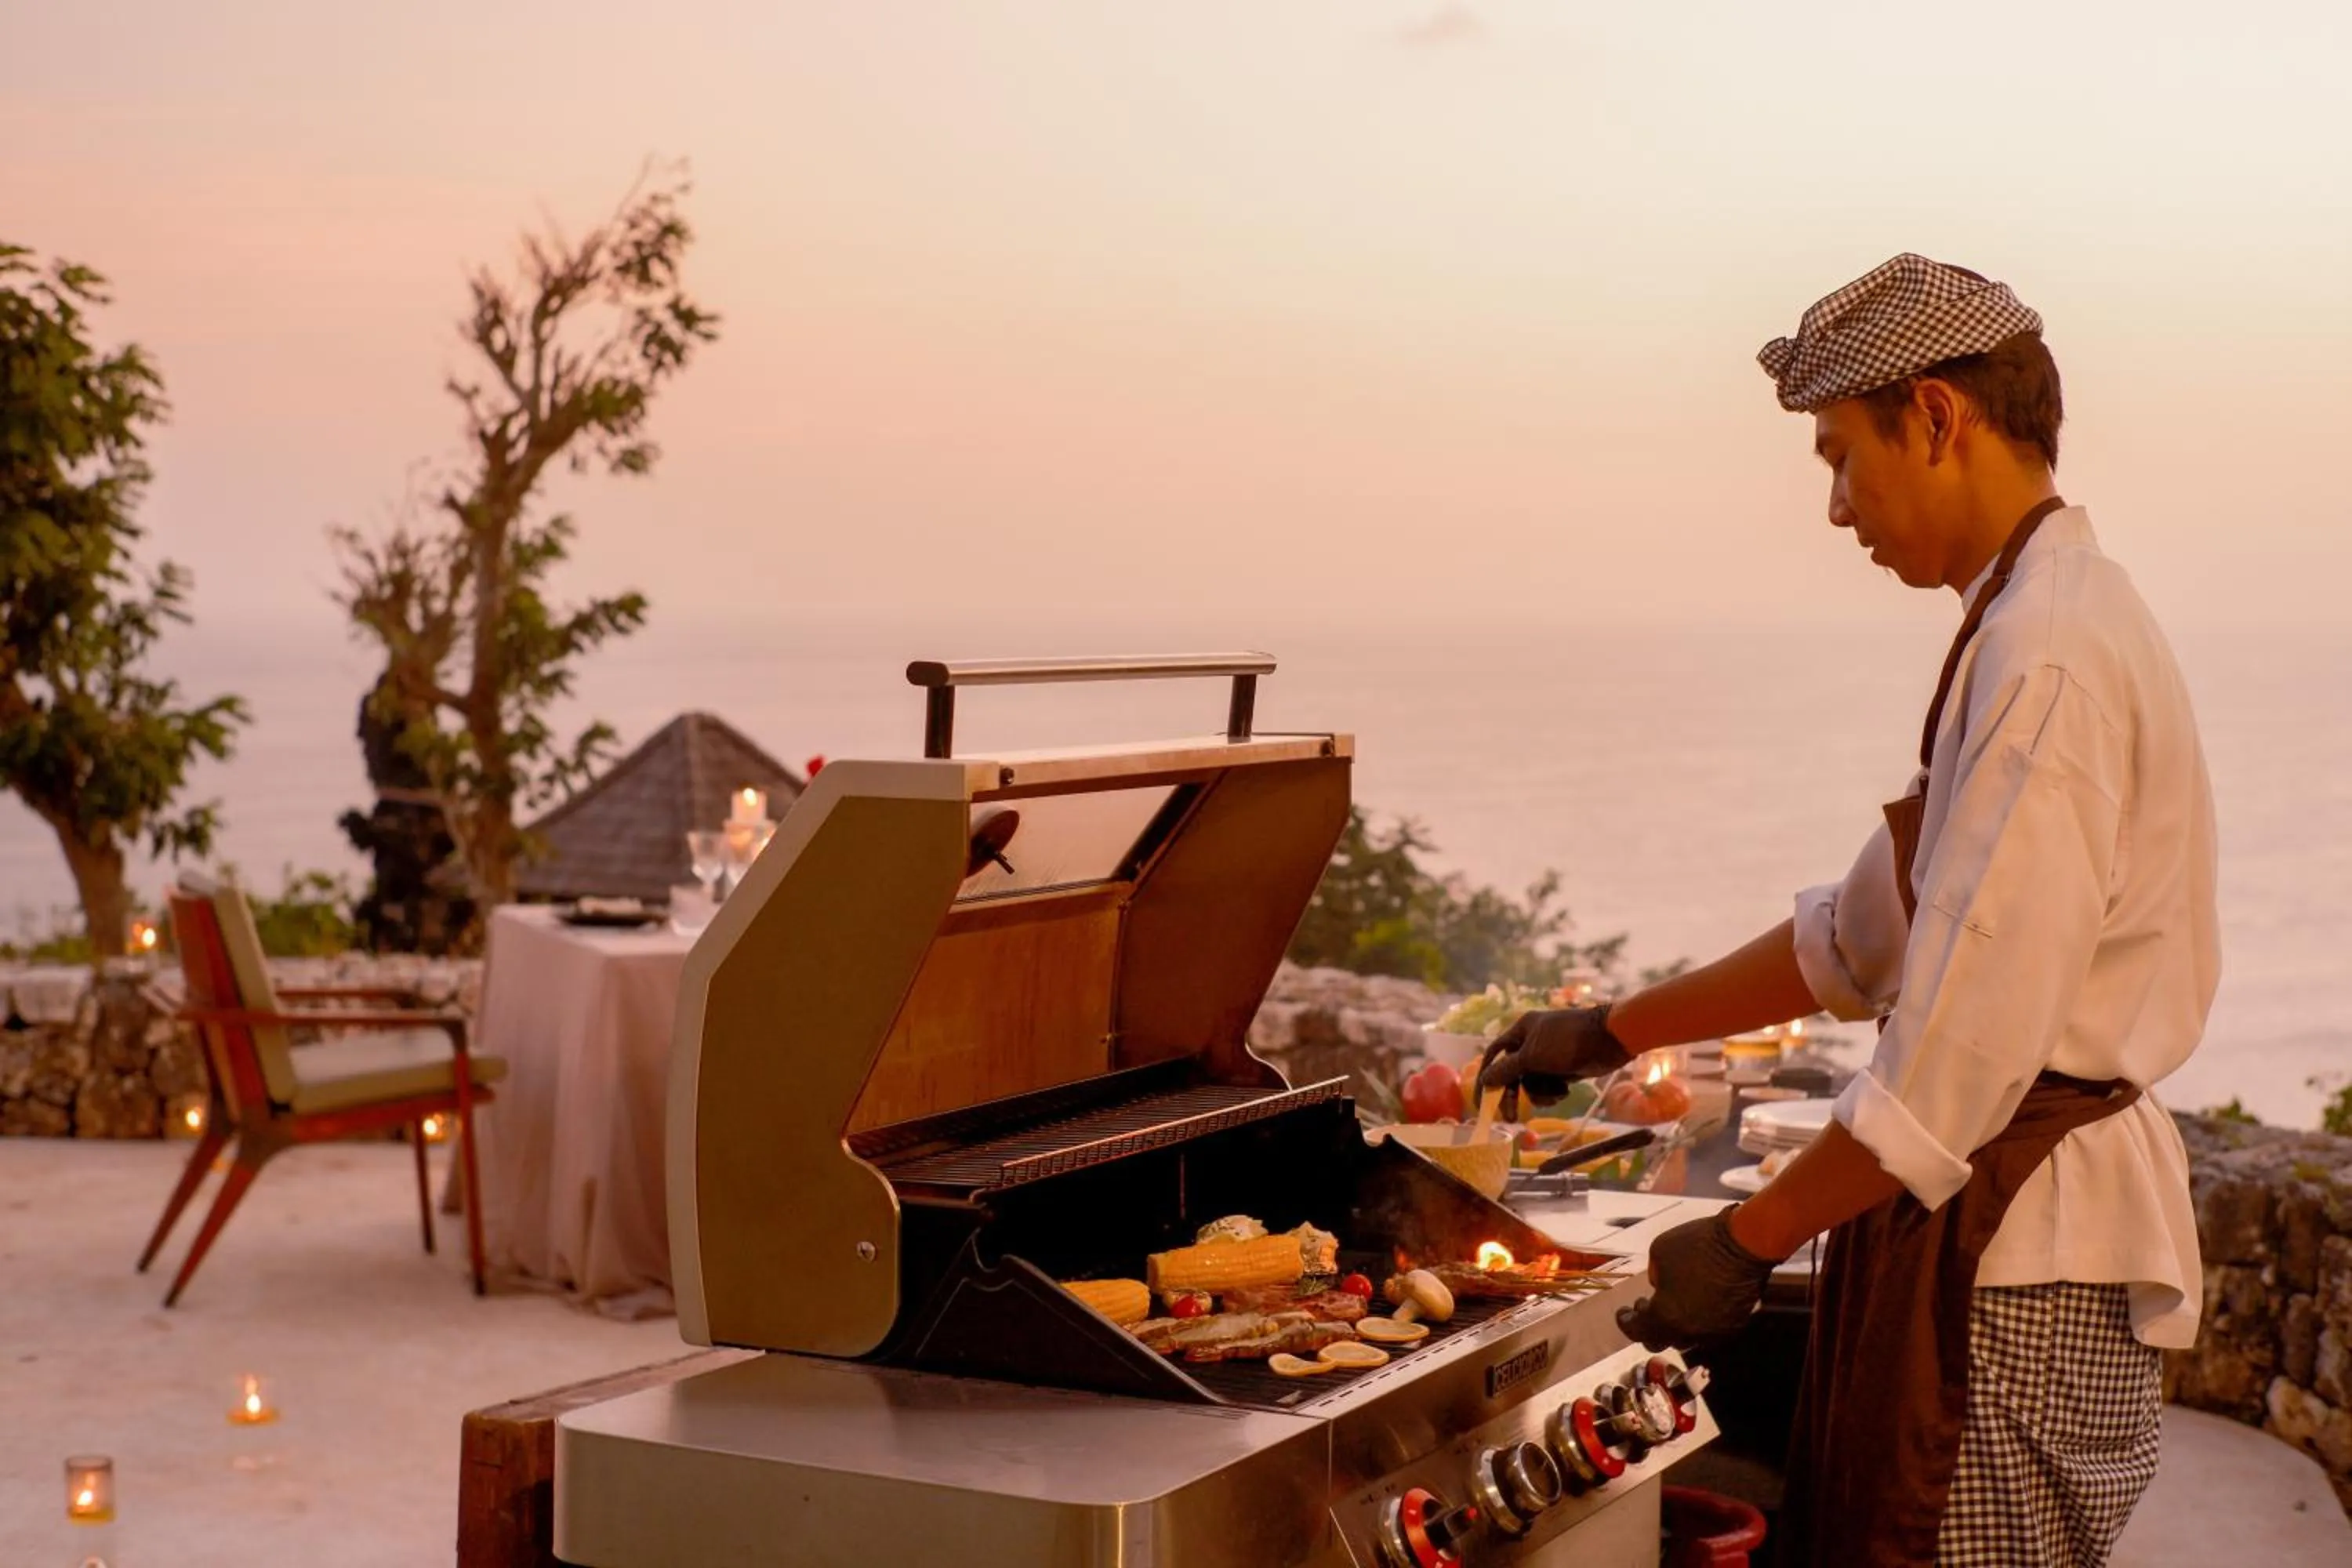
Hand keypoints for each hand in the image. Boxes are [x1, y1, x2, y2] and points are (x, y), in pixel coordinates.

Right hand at [1475, 1006, 1632, 1102]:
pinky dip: (1554, 1092)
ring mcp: (1548, 1057)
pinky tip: (1565, 1091)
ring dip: (1541, 1093)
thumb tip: (1484, 1079)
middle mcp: (1532, 1043)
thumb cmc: (1568, 1042)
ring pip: (1532, 1083)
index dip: (1486, 1077)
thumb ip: (1507, 1069)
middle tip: (1511, 1118)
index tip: (1481, 1100)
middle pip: (1513, 1074)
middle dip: (1514, 1095)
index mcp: (1521, 1031)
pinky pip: (1549, 1086)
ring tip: (1557, 1093)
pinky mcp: (1563, 1069)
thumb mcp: (1533, 1056)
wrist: (1610, 1039)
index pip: (1495, 1055)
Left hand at [1615, 1208, 1775, 1350]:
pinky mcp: (1735, 1325)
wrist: (1744, 1244)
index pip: (1637, 1331)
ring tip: (1673, 1304)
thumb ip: (1654, 1274)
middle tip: (1645, 1307)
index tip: (1623, 1313)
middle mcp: (1690, 1332)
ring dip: (1675, 1325)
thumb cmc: (1699, 1244)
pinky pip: (1710, 1331)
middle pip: (1661, 1341)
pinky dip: (1698, 1322)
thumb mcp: (1660, 1251)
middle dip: (1648, 1326)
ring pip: (1687, 1339)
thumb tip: (1659, 1283)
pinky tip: (1698, 1302)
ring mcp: (1715, 1332)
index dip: (1626, 1322)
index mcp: (1666, 1316)